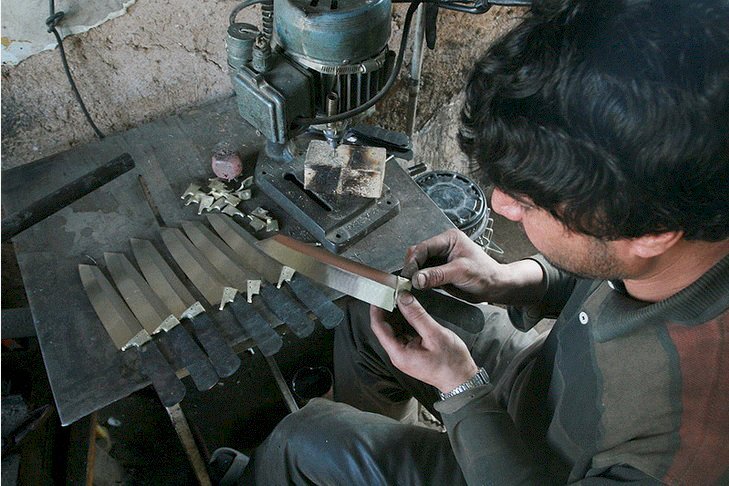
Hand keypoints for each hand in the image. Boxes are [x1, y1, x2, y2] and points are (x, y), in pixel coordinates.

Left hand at [370, 291, 477, 393]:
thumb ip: (417, 316)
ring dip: (395, 314)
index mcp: (399, 354)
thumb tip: (403, 299)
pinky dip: (404, 321)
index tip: (380, 294)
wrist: (463, 380)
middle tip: (390, 292)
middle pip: (384, 329)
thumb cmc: (452, 363)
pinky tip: (409, 311)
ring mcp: (404, 354)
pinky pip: (402, 334)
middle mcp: (398, 355)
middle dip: (385, 309)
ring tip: (399, 297)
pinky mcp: (411, 352)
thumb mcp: (435, 334)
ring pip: (393, 330)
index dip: (377, 309)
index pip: (379, 328)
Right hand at [401, 228, 545, 304]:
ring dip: (414, 275)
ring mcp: (440, 259)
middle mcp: (442, 247)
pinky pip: (423, 275)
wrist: (495, 287)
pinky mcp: (439, 271)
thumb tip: (416, 278)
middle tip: (407, 282)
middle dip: (411, 268)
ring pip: (418, 265)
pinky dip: (418, 281)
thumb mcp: (461, 272)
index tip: (408, 276)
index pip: (424, 247)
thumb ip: (437, 274)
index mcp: (449, 239)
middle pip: (418, 255)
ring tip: (410, 286)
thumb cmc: (485, 274)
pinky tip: (416, 287)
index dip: (414, 261)